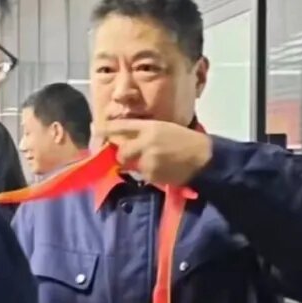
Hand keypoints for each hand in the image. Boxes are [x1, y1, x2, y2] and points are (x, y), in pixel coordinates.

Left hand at [96, 119, 211, 185]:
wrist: (203, 158)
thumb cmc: (186, 141)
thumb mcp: (165, 129)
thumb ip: (145, 133)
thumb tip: (126, 140)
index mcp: (150, 127)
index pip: (122, 126)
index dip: (108, 129)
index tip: (97, 130)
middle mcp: (146, 142)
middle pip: (122, 151)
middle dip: (123, 156)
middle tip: (129, 159)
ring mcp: (148, 159)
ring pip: (132, 166)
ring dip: (139, 167)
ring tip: (157, 163)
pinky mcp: (152, 174)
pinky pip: (144, 176)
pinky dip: (150, 175)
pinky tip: (163, 170)